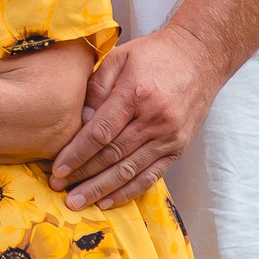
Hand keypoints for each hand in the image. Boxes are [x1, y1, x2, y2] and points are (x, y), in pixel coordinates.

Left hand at [50, 27, 223, 209]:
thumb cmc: (153, 55)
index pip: (100, 132)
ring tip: (77, 202)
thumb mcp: (119, 58)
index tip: (57, 169)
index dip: (77, 154)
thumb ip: (96, 88)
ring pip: (130, 170)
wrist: (200, 56)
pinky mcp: (178, 148)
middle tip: (58, 188)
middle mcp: (155, 120)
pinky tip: (108, 201)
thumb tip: (79, 120)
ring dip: (101, 189)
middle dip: (83, 175)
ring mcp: (170, 137)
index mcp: (136, 95)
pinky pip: (151, 176)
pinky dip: (128, 191)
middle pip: (113, 155)